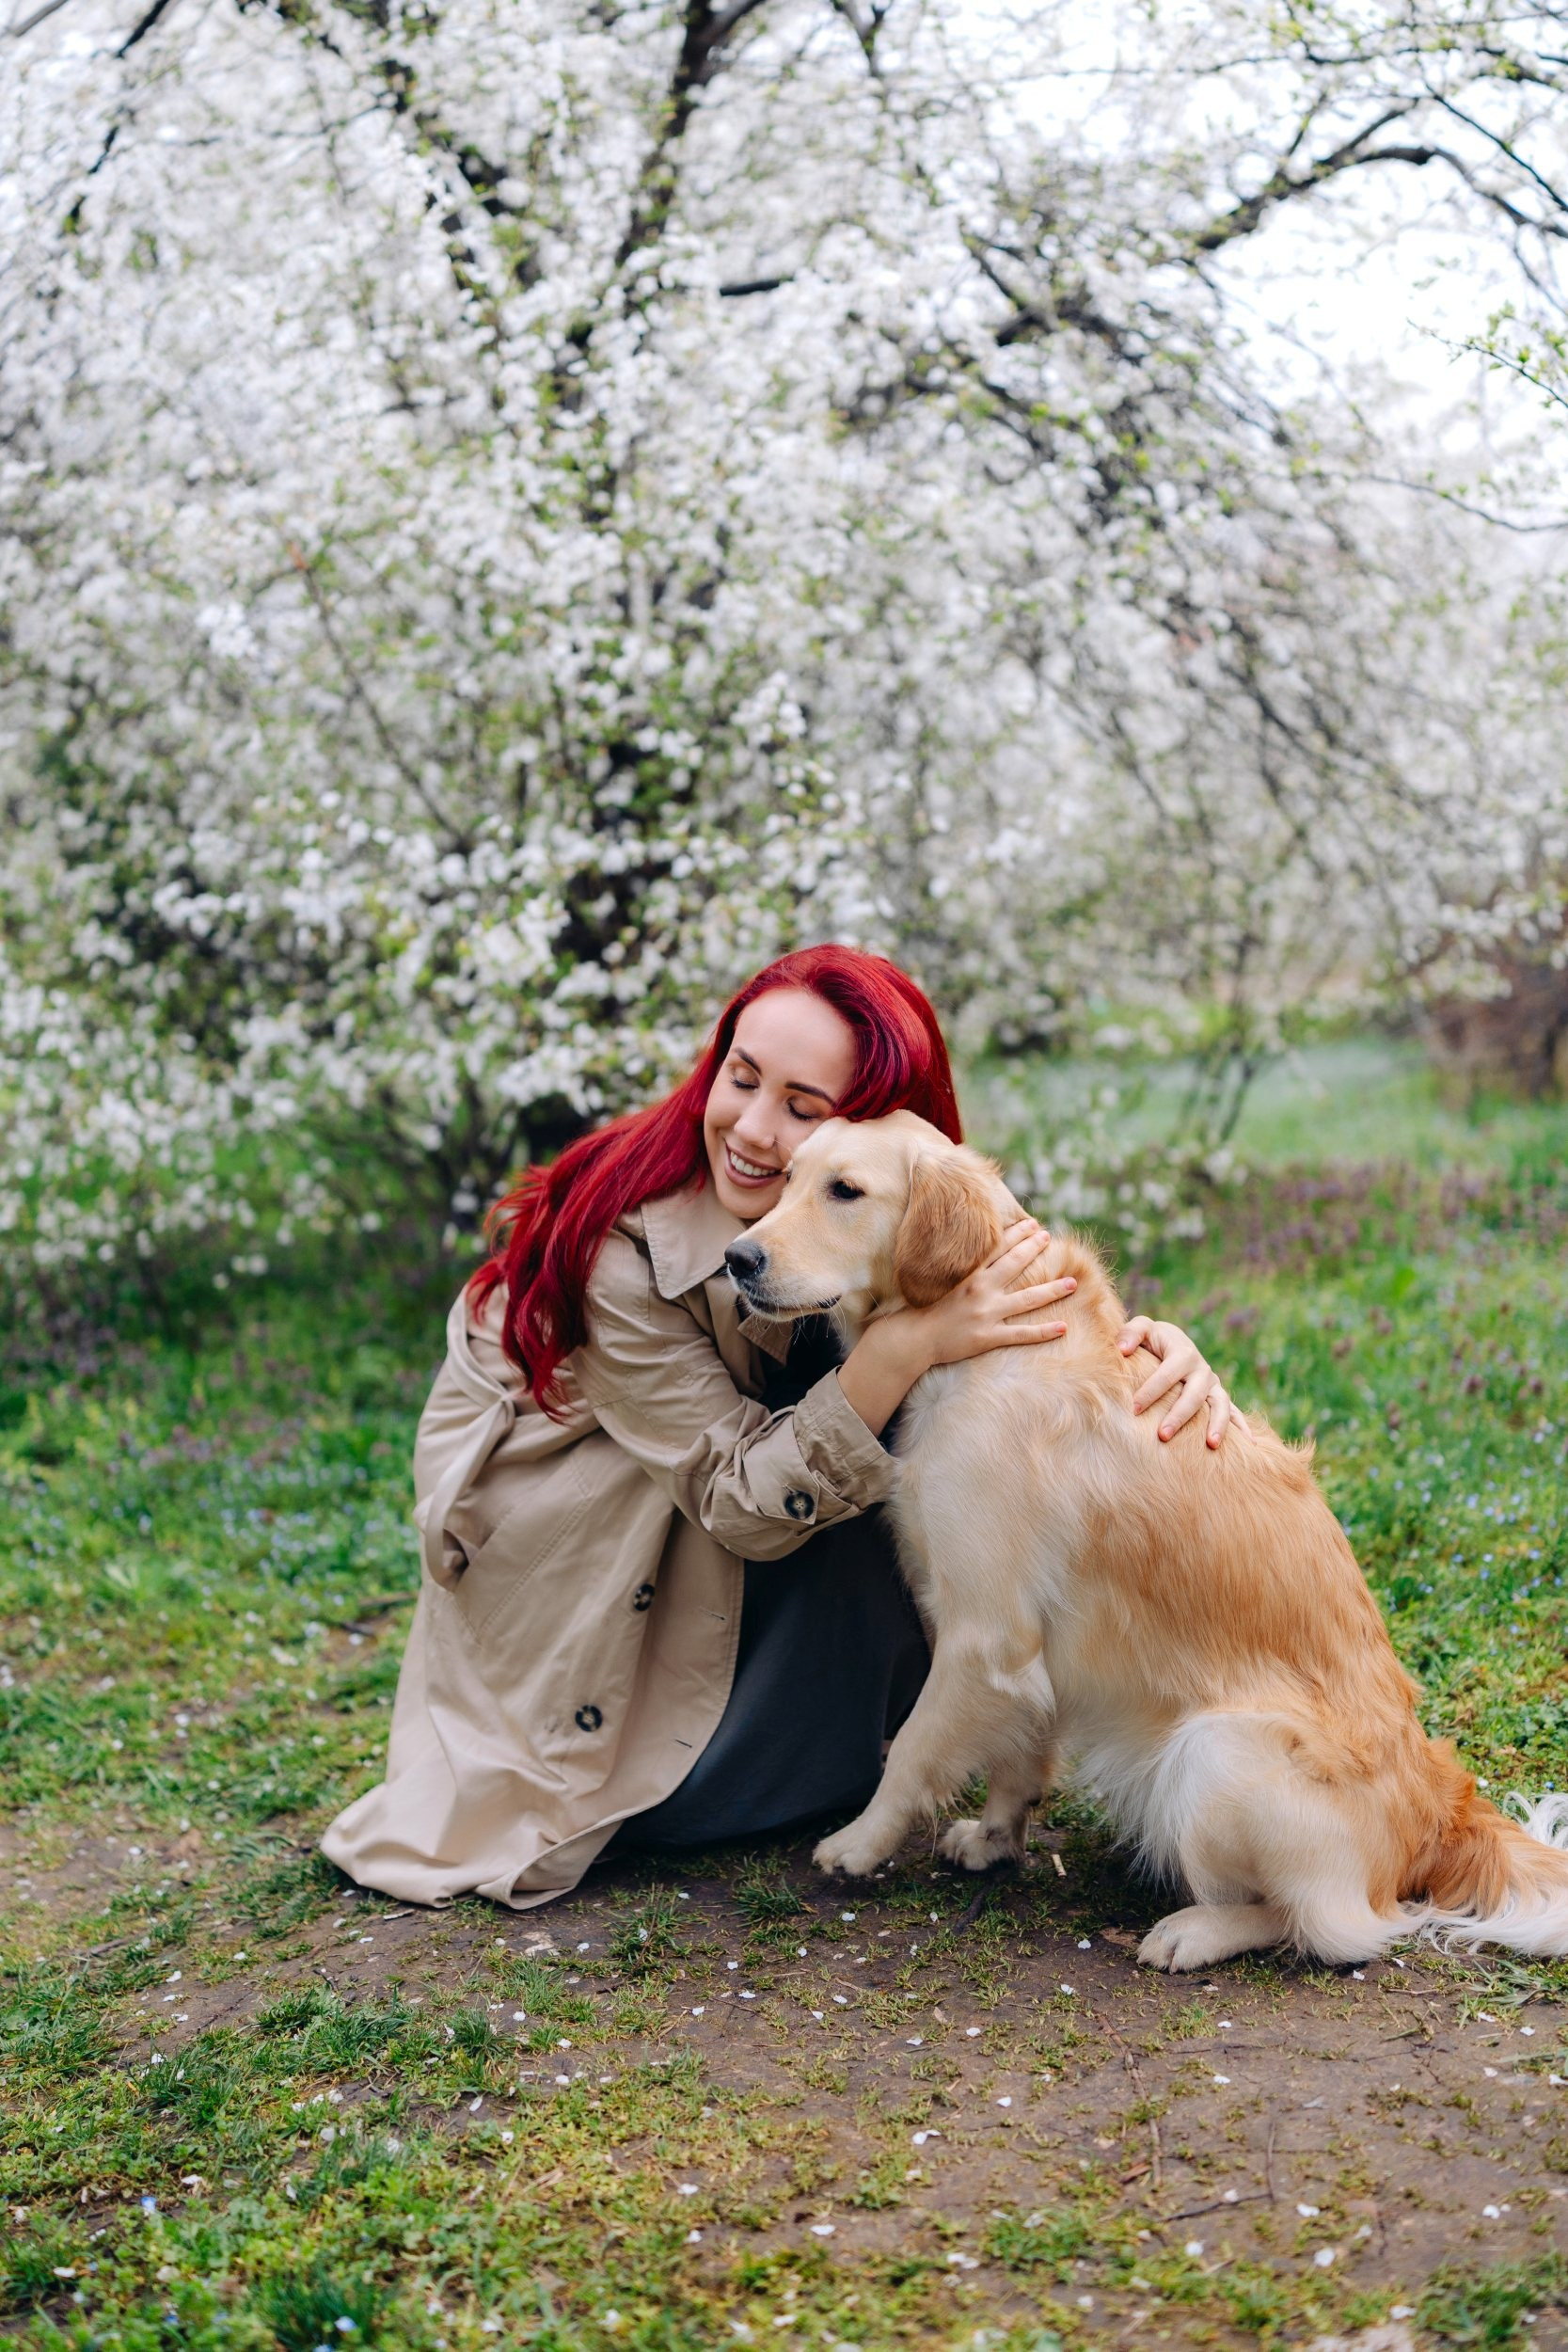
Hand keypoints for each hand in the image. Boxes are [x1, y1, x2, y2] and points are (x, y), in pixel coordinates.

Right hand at [912, 1218, 1078, 1369]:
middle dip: (1035, 1248)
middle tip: (1050, 1237)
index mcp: (970, 1275)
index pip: (998, 1248)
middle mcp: (981, 1290)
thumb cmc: (927, 1309)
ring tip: (1072, 1283)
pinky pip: (1021, 1334)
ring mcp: (987, 1314)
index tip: (1033, 1224)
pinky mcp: (988, 1337)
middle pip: (1015, 1264)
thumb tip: (985, 1258)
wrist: (916, 1337)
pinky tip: (1063, 1327)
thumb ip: (965, 1271)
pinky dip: (1044, 1332)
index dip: (1018, 1234)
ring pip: (1027, 1299)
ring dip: (1053, 1290)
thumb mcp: (943, 1282)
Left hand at [1117, 1315, 1239, 1447]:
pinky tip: (1250, 1445)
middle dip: (1179, 1415)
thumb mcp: (1141, 1330)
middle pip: (1195, 1394)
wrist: (1170, 1342)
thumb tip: (1123, 1350)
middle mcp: (1201, 1369)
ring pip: (1220, 1404)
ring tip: (1211, 1445)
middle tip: (1162, 1435)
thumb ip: (1130, 1334)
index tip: (1134, 1409)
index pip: (1168, 1374)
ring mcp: (1212, 1384)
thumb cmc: (1150, 1339)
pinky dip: (1242, 1426)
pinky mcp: (1217, 1396)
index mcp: (1183, 1352)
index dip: (1151, 1391)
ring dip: (1217, 1424)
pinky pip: (1233, 1411)